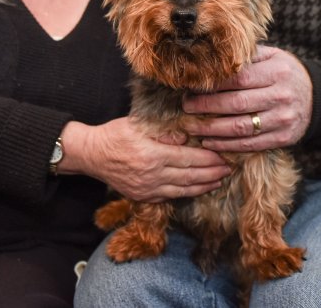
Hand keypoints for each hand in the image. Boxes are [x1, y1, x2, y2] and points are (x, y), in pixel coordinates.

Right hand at [62, 118, 230, 201]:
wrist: (92, 155)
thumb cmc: (115, 134)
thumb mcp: (139, 124)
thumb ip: (165, 132)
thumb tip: (188, 136)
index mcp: (152, 154)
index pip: (189, 158)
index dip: (209, 158)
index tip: (223, 156)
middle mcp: (152, 175)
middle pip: (191, 176)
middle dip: (212, 173)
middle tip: (229, 169)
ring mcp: (148, 188)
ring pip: (183, 190)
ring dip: (204, 186)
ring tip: (220, 181)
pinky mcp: (143, 196)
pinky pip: (171, 196)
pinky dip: (188, 193)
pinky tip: (198, 188)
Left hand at [180, 45, 312, 151]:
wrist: (317, 98)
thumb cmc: (285, 73)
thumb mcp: (273, 56)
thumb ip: (247, 57)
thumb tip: (212, 56)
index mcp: (277, 71)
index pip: (238, 79)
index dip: (213, 85)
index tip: (192, 86)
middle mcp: (281, 95)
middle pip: (236, 104)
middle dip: (207, 107)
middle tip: (186, 107)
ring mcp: (283, 118)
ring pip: (241, 127)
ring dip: (213, 129)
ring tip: (192, 127)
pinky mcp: (283, 137)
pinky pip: (251, 144)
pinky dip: (228, 145)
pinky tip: (210, 141)